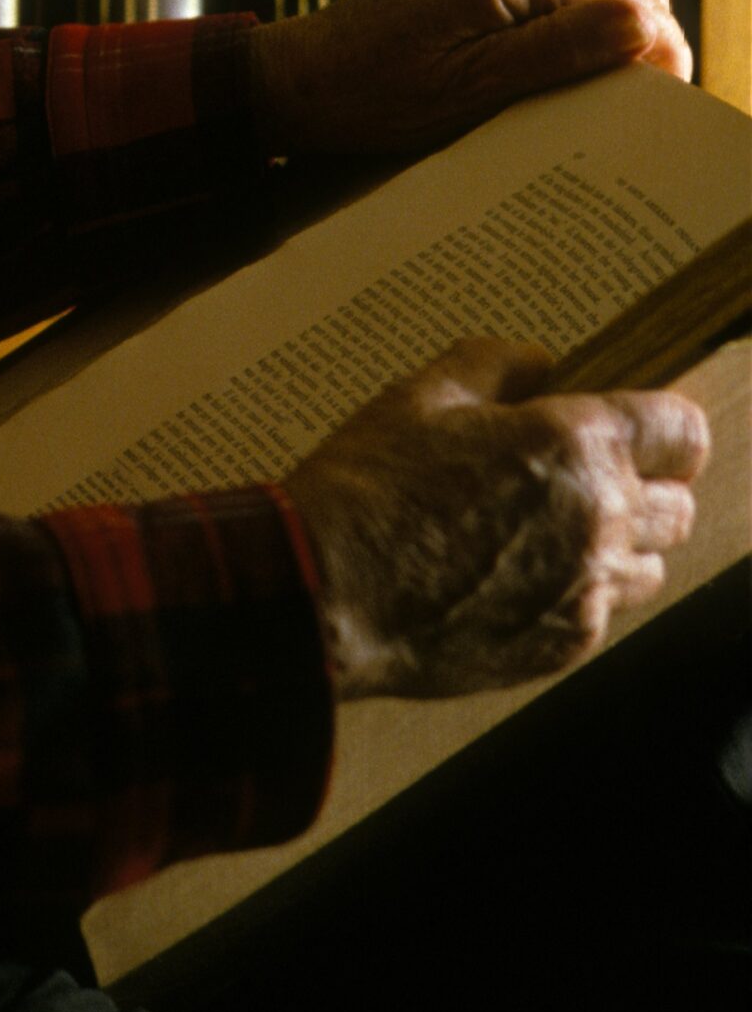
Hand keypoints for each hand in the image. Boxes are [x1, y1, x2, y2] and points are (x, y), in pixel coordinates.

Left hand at [245, 0, 689, 159]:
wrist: (291, 82)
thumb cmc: (368, 95)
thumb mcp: (468, 90)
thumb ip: (558, 53)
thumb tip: (646, 24)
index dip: (655, 58)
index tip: (636, 117)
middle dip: (630, 58)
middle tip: (604, 124)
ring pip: (592, 8)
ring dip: (596, 57)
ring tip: (569, 114)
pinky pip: (553, 13)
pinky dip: (562, 52)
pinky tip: (541, 95)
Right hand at [286, 338, 708, 700]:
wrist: (326, 591)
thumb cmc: (368, 489)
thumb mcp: (421, 396)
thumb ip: (496, 365)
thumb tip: (539, 365)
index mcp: (574, 444)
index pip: (684, 433)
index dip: (664, 428)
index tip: (638, 430)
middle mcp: (598, 519)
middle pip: (678, 506)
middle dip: (644, 487)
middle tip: (582, 479)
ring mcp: (586, 590)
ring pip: (649, 566)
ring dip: (618, 546)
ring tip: (548, 533)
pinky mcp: (563, 646)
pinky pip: (601, 613)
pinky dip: (575, 593)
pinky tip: (513, 576)